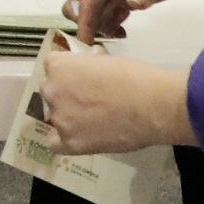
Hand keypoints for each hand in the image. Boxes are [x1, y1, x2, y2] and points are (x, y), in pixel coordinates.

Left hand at [36, 45, 196, 154]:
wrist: (153, 105)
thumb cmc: (135, 76)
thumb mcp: (108, 60)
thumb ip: (90, 64)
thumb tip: (92, 61)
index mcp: (59, 66)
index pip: (52, 66)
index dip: (68, 72)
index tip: (81, 78)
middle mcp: (52, 91)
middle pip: (51, 92)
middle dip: (66, 94)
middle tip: (89, 99)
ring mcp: (59, 118)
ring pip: (55, 117)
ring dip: (69, 117)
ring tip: (94, 121)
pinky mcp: (69, 142)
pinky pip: (56, 143)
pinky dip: (66, 141)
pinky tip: (82, 137)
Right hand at [69, 0, 203, 41]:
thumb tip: (129, 6)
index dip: (83, 21)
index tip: (85, 43)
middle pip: (84, 3)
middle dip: (84, 23)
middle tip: (95, 45)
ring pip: (98, 11)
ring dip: (98, 27)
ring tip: (109, 45)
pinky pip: (113, 13)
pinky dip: (112, 25)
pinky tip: (122, 35)